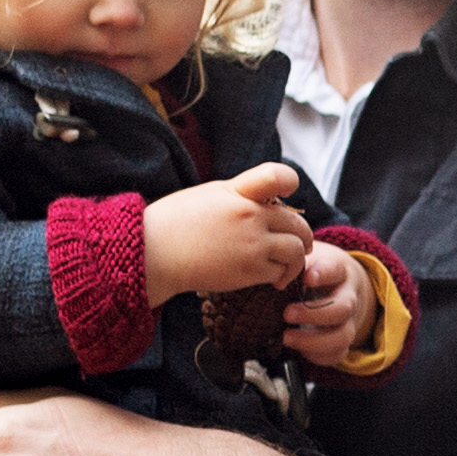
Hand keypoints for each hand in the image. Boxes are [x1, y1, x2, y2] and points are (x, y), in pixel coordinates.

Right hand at [140, 165, 314, 301]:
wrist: (154, 253)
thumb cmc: (175, 223)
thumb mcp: (209, 195)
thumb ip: (240, 195)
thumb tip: (267, 202)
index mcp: (238, 191)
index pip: (276, 176)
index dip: (289, 182)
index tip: (290, 192)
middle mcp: (250, 215)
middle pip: (297, 222)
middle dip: (302, 235)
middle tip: (301, 244)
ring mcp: (253, 243)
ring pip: (296, 250)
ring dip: (297, 259)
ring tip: (289, 266)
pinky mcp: (250, 270)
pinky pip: (281, 271)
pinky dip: (281, 276)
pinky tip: (274, 279)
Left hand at [282, 226, 413, 375]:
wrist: (335, 285)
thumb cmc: (311, 272)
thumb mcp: (303, 260)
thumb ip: (290, 263)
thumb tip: (264, 268)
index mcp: (338, 271)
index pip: (335, 270)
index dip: (323, 274)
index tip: (307, 278)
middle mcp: (347, 297)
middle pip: (343, 308)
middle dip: (314, 314)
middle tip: (287, 314)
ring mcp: (348, 321)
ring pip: (343, 335)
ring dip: (314, 340)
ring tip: (286, 337)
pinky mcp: (342, 340)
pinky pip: (337, 354)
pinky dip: (318, 355)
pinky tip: (300, 350)